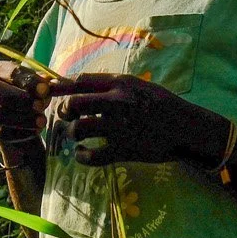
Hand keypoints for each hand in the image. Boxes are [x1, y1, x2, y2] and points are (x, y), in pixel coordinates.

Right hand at [0, 60, 51, 146]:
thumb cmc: (33, 96)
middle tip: (40, 106)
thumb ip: (45, 85)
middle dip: (20, 99)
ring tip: (41, 122)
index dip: (27, 81)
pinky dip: (19, 133)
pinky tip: (34, 132)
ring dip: (20, 118)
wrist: (23, 121)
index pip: (9, 71)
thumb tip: (53, 84)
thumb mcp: (40, 88)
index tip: (45, 90)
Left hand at [49, 72, 223, 166]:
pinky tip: (82, 155)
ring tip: (74, 137)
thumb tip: (86, 87)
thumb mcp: (140, 85)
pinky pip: (93, 155)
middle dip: (65, 110)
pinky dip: (82, 157)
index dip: (61, 85)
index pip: (81, 80)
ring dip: (72, 133)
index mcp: (121, 83)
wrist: (187, 128)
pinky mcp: (124, 149)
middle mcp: (117, 102)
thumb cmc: (163, 105)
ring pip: (80, 129)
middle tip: (65, 116)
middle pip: (75, 103)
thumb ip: (115, 86)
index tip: (49, 89)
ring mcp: (120, 126)